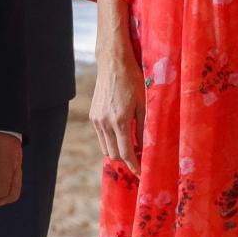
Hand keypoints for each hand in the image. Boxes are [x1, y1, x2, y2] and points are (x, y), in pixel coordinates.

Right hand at [90, 43, 145, 174]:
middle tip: (139, 161)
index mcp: (120, 121)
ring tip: (132, 149)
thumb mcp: (144, 104)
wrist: (113, 63)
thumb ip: (143, 128)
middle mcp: (105, 123)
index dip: (134, 166)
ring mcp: (96, 119)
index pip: (126, 153)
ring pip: (105, 147)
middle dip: (126, 161)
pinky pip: (101, 136)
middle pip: (113, 155)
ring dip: (117, 152)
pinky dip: (110, 141)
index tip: (142, 174)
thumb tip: (144, 148)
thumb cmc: (133, 80)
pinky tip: (121, 136)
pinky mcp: (93, 115)